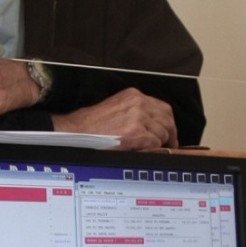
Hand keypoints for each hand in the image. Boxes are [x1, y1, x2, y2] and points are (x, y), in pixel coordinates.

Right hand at [51, 88, 178, 149]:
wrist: (76, 132)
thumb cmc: (92, 125)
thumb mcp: (116, 109)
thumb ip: (135, 111)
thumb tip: (152, 124)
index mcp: (133, 95)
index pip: (162, 107)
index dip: (168, 122)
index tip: (168, 132)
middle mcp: (138, 102)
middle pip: (167, 118)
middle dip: (169, 133)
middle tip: (168, 144)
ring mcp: (137, 117)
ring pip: (163, 131)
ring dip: (159, 142)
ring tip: (149, 148)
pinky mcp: (135, 132)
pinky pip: (155, 142)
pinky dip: (152, 149)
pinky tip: (142, 150)